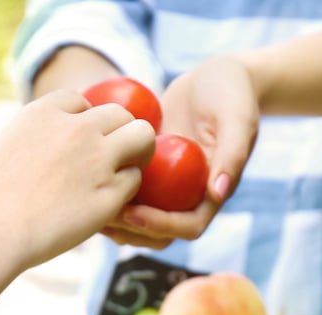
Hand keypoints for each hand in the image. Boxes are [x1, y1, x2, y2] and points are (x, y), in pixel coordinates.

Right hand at [0, 89, 154, 267]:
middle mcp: (77, 128)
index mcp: (45, 112)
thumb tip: (6, 159)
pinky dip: (126, 192)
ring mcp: (98, 158)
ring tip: (125, 174)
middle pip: (120, 114)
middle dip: (119, 133)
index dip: (84, 121)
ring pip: (142, 137)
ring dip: (138, 154)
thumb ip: (20, 146)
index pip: (80, 101)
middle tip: (114, 157)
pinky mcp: (110, 192)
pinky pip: (134, 181)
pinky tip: (110, 205)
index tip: (78, 142)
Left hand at [100, 55, 259, 249]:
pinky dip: (108, 191)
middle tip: (104, 215)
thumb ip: (233, 153)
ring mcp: (167, 186)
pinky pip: (127, 190)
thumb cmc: (231, 93)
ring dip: (116, 220)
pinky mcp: (150, 170)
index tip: (134, 213)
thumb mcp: (237, 117)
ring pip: (139, 218)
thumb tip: (217, 193)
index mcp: (212, 192)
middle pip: (160, 233)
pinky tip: (85, 181)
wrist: (216, 76)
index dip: (161, 226)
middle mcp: (188, 195)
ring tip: (88, 205)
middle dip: (132, 230)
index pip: (189, 227)